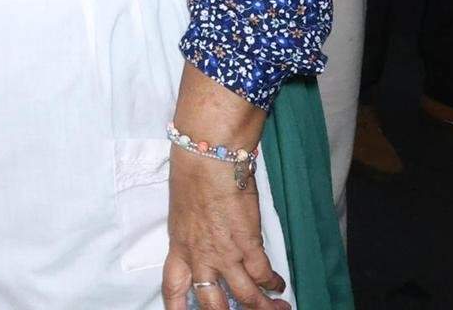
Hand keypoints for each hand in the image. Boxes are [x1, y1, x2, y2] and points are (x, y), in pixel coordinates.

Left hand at [162, 146, 288, 309]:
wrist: (207, 157)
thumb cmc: (192, 176)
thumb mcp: (183, 213)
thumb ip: (194, 236)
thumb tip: (207, 245)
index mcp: (179, 248)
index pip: (174, 289)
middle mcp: (201, 258)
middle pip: (212, 305)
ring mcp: (225, 254)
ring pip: (246, 297)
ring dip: (263, 306)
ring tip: (277, 308)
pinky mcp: (248, 244)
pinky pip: (264, 274)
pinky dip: (274, 283)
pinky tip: (278, 284)